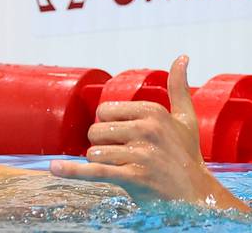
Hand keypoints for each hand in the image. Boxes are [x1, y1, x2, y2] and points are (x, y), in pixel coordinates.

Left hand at [50, 55, 248, 210]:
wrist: (196, 195)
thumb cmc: (186, 155)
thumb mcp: (185, 119)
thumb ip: (178, 87)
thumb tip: (182, 56)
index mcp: (152, 111)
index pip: (104, 111)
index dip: (109, 126)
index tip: (127, 137)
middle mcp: (146, 129)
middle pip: (95, 131)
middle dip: (102, 145)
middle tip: (125, 155)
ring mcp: (140, 153)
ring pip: (94, 152)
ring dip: (102, 163)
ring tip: (124, 168)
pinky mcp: (134, 177)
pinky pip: (95, 171)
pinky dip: (73, 172)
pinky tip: (54, 169)